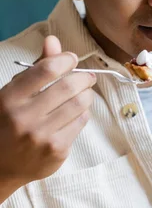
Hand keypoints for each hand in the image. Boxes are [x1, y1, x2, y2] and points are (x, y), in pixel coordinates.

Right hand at [0, 36, 95, 200]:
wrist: (1, 166)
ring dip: (86, 94)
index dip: (65, 60)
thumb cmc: (9, 121)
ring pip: (79, 104)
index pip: (46, 70)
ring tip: (83, 93)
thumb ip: (37, 68)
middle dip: (84, 77)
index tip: (71, 59)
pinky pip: (80, 123)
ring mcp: (41, 136)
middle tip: (87, 77)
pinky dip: (82, 113)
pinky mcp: (56, 151)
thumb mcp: (15, 92)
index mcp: (10, 98)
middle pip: (68, 86)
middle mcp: (24, 117)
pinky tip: (76, 112)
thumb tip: (53, 41)